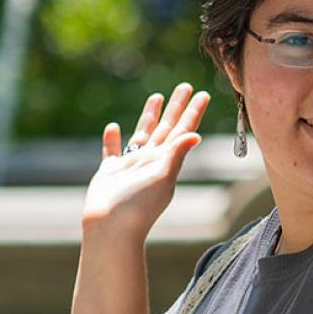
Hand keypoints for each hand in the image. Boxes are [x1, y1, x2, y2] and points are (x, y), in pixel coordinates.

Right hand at [82, 83, 209, 239]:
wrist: (111, 227)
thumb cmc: (139, 205)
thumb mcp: (162, 177)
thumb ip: (176, 154)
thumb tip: (195, 135)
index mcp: (166, 160)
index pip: (183, 130)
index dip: (193, 112)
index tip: (203, 93)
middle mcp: (151, 160)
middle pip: (166, 127)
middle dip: (176, 107)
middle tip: (185, 86)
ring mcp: (130, 166)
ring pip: (142, 133)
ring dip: (149, 116)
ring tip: (156, 96)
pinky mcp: (109, 173)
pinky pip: (112, 152)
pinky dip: (112, 140)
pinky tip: (113, 127)